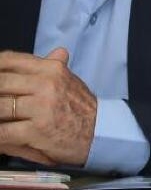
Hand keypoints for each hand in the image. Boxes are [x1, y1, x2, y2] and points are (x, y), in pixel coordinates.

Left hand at [0, 48, 97, 165]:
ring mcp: (42, 107)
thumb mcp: (71, 81)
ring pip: (0, 106)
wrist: (101, 133)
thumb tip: (58, 51)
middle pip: (1, 82)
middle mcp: (47, 84)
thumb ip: (58, 66)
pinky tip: (0, 138)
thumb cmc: (82, 109)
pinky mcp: (37, 130)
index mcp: (52, 69)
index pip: (11, 60)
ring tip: (0, 117)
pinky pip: (4, 132)